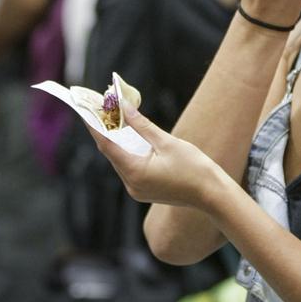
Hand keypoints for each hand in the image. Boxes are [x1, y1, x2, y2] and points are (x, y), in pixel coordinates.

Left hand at [85, 106, 222, 209]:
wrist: (212, 193)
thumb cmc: (194, 168)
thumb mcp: (168, 142)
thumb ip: (143, 126)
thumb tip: (125, 107)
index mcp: (135, 172)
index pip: (107, 145)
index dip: (95, 126)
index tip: (88, 110)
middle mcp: (131, 185)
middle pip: (113, 153)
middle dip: (108, 131)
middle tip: (105, 110)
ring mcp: (137, 191)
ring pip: (122, 161)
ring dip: (119, 142)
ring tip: (117, 121)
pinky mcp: (145, 192)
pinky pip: (131, 169)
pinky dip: (130, 154)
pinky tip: (134, 140)